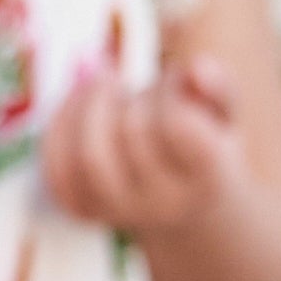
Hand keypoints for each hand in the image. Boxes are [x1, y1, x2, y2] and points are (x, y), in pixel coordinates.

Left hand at [43, 45, 242, 246]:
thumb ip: (218, 87)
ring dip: (90, 105)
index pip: (177, 125)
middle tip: (136, 87)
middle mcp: (161, 204)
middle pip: (131, 133)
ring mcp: (118, 211)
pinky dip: (60, 125)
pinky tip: (77, 99)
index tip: (174, 80)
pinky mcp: (81, 209)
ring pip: (88, 155)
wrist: (180, 206)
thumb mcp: (223, 115)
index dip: (168, 90)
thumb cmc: (202, 144)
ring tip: (105, 83)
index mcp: (205, 177)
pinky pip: (57, 168)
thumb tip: (195, 69)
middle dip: (132, 97)